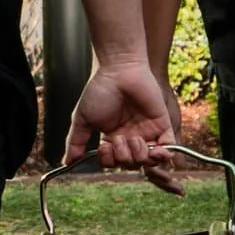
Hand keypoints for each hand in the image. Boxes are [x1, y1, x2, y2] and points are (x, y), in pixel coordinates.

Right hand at [64, 56, 176, 171]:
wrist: (119, 70)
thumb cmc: (100, 90)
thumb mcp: (82, 118)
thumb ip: (75, 141)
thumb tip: (66, 162)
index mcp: (112, 138)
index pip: (114, 162)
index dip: (110, 161)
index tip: (104, 147)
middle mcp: (130, 137)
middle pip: (131, 164)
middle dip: (124, 158)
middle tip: (119, 139)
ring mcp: (147, 131)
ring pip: (149, 160)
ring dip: (140, 155)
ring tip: (133, 139)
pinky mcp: (162, 124)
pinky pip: (169, 148)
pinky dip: (164, 155)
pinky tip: (156, 151)